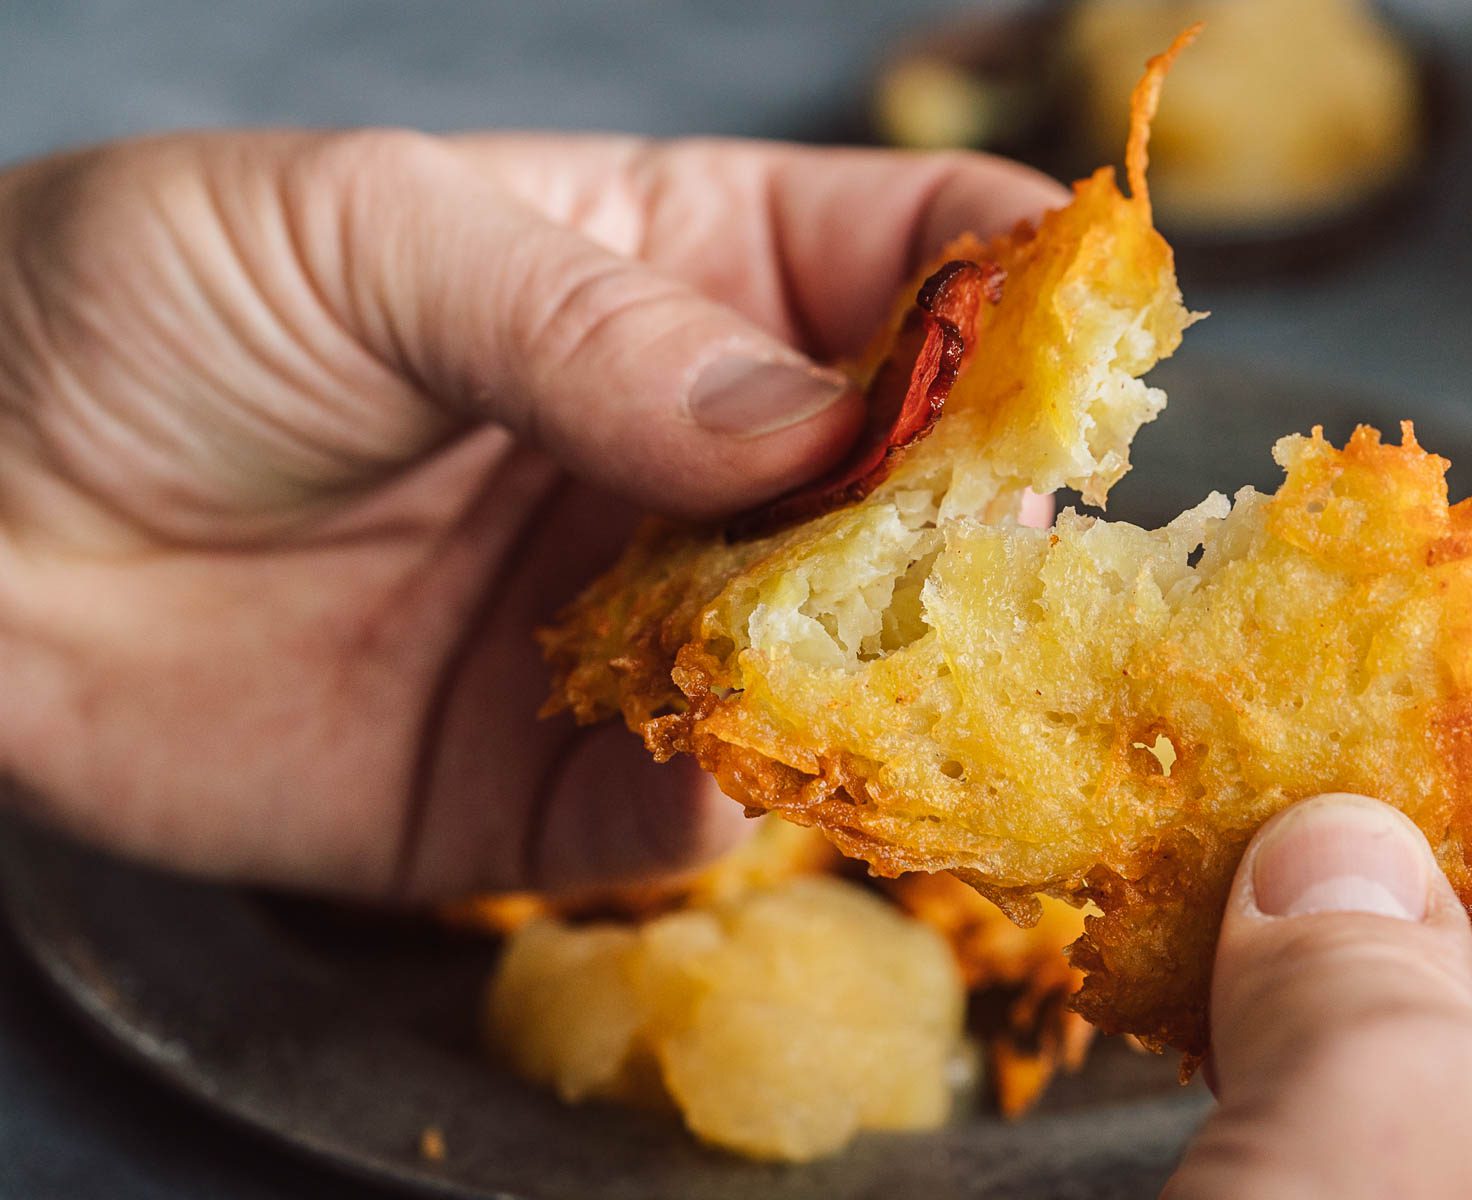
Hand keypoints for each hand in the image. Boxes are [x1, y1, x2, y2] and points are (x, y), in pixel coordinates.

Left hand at [0, 130, 1063, 900]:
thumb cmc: (148, 316)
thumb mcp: (366, 241)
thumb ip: (596, 327)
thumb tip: (806, 428)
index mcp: (678, 271)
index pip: (919, 260)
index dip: (1023, 293)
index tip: (1092, 349)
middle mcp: (701, 451)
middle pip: (930, 473)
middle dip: (996, 504)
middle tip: (1024, 540)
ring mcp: (660, 616)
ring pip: (863, 647)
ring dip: (909, 661)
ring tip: (938, 663)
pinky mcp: (590, 773)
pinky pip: (740, 790)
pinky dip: (784, 785)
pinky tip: (776, 758)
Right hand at [1164, 694, 1471, 1196]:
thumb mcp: (1378, 1113)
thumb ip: (1352, 941)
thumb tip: (1324, 848)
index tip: (1441, 751)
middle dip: (1455, 893)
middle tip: (1310, 860)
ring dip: (1380, 1006)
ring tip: (1248, 977)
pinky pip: (1458, 1164)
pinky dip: (1362, 1113)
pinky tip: (1257, 1090)